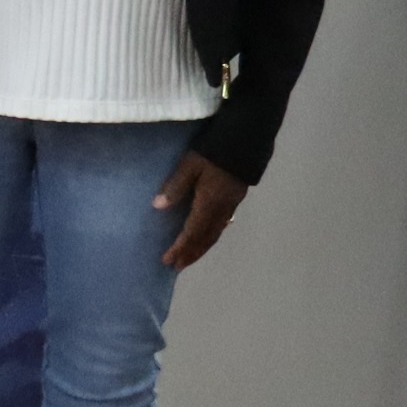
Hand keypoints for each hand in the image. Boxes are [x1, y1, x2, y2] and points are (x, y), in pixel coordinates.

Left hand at [153, 149, 247, 268]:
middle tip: (177, 266)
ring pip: (216, 232)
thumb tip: (158, 206)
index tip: (168, 261)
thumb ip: (175, 186)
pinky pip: (222, 224)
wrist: (248, 139)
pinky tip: (206, 236)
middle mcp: (223, 208)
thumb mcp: (190, 165)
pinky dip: (211, 235)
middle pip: (206, 238)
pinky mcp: (236, 198)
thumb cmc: (214, 151)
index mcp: (210, 203)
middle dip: (191, 253)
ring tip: (189, 257)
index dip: (180, 248)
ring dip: (202, 247)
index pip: (192, 232)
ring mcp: (232, 204)